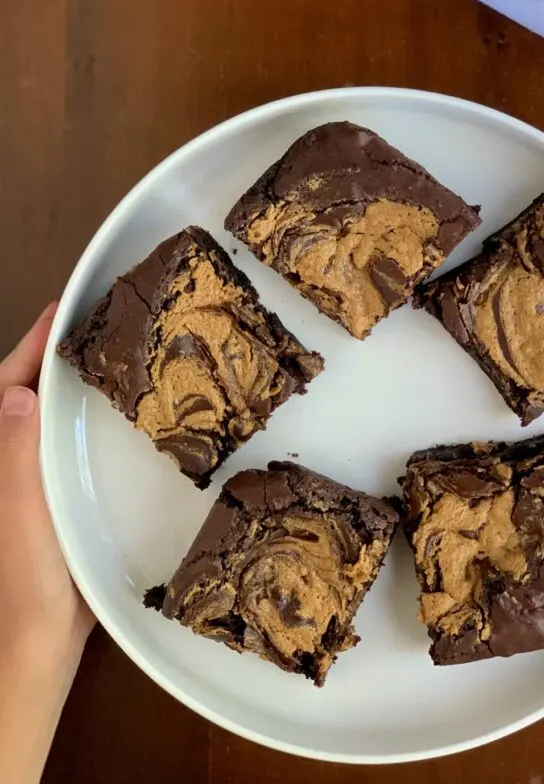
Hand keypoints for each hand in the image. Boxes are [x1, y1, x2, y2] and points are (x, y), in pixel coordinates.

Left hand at [0, 303, 93, 667]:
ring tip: (120, 354)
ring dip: (79, 384)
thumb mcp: (20, 515)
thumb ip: (16, 458)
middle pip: (33, 394)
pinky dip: (96, 422)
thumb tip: (20, 390)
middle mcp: (18, 461)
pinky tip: (129, 418)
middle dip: (57, 355)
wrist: (43, 638)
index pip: (12, 387)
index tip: (63, 307)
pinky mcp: (65, 498)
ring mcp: (41, 479)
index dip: (32, 346)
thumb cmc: (27, 578)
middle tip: (102, 320)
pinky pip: (78, 446)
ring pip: (58, 417)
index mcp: (2, 456)